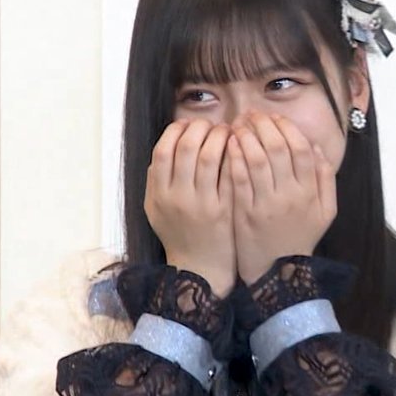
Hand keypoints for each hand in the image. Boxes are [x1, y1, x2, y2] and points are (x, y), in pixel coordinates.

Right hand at [145, 118, 235, 296]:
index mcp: (159, 194)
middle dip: (201, 128)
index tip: (189, 126)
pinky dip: (234, 155)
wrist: (200, 270)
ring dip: (220, 136)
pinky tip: (240, 149)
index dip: (177, 131)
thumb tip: (164, 148)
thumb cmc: (179, 236)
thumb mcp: (156, 210)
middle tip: (211, 125)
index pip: (164, 148)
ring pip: (210, 155)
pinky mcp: (224, 210)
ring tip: (228, 132)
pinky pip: (229, 173)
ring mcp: (202, 203)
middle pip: (187, 146)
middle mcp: (178, 197)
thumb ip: (155, 181)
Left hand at [227, 111, 337, 285]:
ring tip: (238, 125)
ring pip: (257, 159)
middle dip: (263, 125)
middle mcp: (291, 196)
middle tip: (252, 115)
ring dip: (246, 136)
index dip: (286, 127)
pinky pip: (239, 178)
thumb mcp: (325, 211)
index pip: (301, 148)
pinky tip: (230, 144)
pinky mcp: (245, 214)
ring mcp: (267, 205)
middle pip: (278, 147)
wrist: (277, 275)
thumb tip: (316, 146)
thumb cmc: (299, 239)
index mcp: (310, 192)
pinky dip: (235, 157)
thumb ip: (325, 178)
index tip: (274, 117)